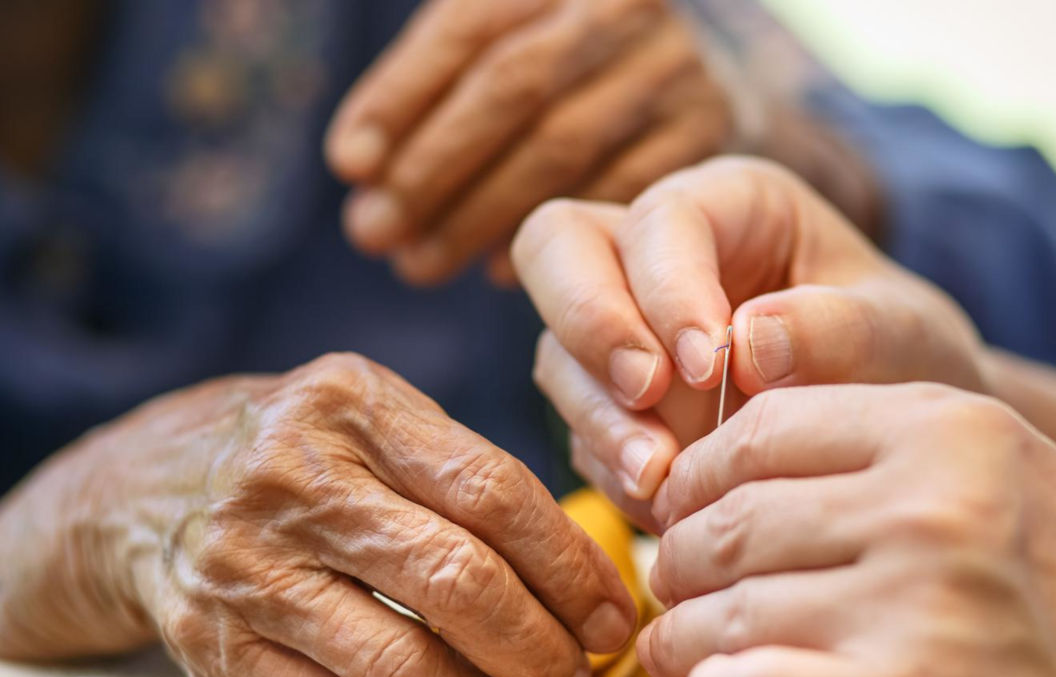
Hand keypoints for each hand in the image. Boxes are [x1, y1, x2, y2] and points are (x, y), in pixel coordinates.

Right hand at [0, 354, 634, 676]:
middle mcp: (290, 479)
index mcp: (352, 406)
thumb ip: (465, 471)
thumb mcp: (371, 413)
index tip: (611, 613)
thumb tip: (582, 576)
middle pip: (457, 582)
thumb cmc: (297, 450)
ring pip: (401, 662)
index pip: (494, 491)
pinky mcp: (212, 643)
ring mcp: (244, 566)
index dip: (570, 567)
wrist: (141, 489)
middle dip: (541, 647)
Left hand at [324, 0, 731, 284]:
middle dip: (432, 166)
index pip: (468, 26)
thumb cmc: (564, 65)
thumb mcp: (506, 40)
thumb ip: (435, 86)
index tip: (349, 166)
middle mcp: (620, 6)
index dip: (399, 96)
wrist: (695, 71)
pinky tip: (495, 271)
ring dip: (477, 214)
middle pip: (513, 86)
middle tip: (372, 232)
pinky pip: (616, 190)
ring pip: (560, 145)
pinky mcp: (706, 128)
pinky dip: (550, 233)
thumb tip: (359, 167)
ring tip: (418, 262)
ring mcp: (671, 66)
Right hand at [514, 156, 983, 526]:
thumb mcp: (900, 336)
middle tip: (645, 395)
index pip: (660, 219)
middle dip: (589, 321)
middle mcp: (656, 257)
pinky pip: (579, 431)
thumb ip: (838, 328)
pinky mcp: (612, 405)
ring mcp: (622, 332)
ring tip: (660, 477)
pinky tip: (667, 505)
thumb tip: (749, 341)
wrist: (894, 440)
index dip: (668, 286)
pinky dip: (613, 470)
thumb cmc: (905, 360)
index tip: (709, 367)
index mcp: (732, 207)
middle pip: (556, 248)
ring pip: (558, 351)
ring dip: (599, 416)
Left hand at [639, 383, 1055, 676]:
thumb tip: (736, 489)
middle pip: (731, 521)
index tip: (684, 518)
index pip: (757, 434)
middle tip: (674, 593)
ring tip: (679, 653)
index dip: (698, 482)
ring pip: (728, 608)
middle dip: (681, 564)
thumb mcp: (997, 472)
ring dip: (683, 638)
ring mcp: (918, 597)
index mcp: (940, 427)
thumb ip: (878, 462)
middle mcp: (925, 499)